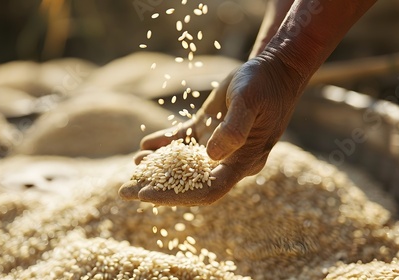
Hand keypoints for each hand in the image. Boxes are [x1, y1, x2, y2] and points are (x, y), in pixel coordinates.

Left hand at [119, 55, 303, 205]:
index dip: (175, 196)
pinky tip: (144, 145)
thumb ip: (234, 128)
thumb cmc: (264, 85)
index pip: (207, 191)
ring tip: (133, 164)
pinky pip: (183, 142)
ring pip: (183, 164)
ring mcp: (218, 146)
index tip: (146, 194)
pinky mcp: (209, 130)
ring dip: (157, 166)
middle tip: (125, 190)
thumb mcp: (250, 103)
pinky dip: (164, 144)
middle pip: (189, 183)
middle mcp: (229, 160)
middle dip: (157, 188)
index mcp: (242, 162)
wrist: (272, 70)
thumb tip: (211, 155)